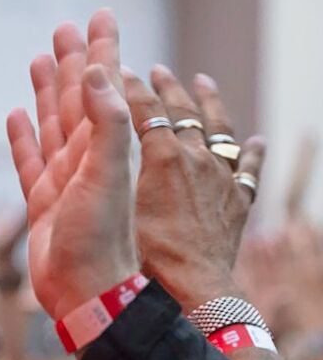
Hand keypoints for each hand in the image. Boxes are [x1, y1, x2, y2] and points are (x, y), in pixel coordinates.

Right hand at [7, 10, 137, 320]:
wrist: (86, 293)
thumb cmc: (101, 241)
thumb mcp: (107, 176)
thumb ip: (105, 125)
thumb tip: (98, 73)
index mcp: (104, 147)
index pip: (102, 87)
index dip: (101, 52)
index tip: (99, 18)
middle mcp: (86, 160)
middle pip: (77, 100)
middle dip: (72, 63)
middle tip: (64, 29)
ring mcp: (64, 181)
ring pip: (53, 125)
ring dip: (47, 93)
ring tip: (39, 61)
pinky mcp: (44, 205)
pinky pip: (31, 161)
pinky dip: (24, 138)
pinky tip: (16, 117)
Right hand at [123, 66, 265, 311]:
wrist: (191, 289)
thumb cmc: (146, 255)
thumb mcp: (119, 204)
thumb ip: (112, 159)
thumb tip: (102, 120)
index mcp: (166, 158)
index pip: (147, 111)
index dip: (130, 89)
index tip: (118, 71)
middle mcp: (199, 160)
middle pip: (184, 112)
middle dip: (167, 88)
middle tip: (157, 71)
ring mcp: (223, 179)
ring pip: (220, 129)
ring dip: (210, 103)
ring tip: (203, 82)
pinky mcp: (239, 203)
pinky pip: (250, 169)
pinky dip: (252, 152)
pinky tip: (256, 141)